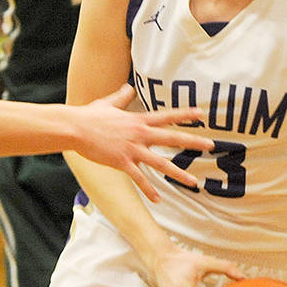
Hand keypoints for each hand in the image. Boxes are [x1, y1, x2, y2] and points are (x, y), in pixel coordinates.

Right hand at [70, 84, 213, 202]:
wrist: (75, 128)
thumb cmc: (90, 115)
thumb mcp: (108, 103)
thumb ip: (121, 96)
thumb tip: (128, 87)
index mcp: (138, 120)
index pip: (167, 116)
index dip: (185, 115)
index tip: (202, 115)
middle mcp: (140, 134)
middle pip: (172, 138)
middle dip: (193, 142)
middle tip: (211, 145)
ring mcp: (132, 149)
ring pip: (161, 163)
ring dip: (179, 173)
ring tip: (194, 183)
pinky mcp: (122, 162)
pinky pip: (140, 178)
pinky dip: (149, 190)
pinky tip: (158, 200)